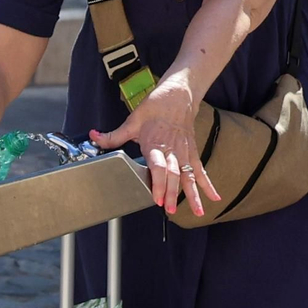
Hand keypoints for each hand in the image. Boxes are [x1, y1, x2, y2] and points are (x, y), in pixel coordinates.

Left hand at [89, 73, 221, 216]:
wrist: (179, 94)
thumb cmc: (156, 106)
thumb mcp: (132, 121)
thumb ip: (114, 135)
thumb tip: (94, 136)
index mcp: (155, 144)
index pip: (158, 167)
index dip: (159, 183)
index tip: (157, 197)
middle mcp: (171, 150)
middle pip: (173, 175)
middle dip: (172, 193)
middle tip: (169, 209)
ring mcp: (184, 152)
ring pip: (189, 176)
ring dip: (193, 195)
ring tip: (197, 212)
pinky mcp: (192, 152)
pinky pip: (200, 170)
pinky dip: (207, 184)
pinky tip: (214, 197)